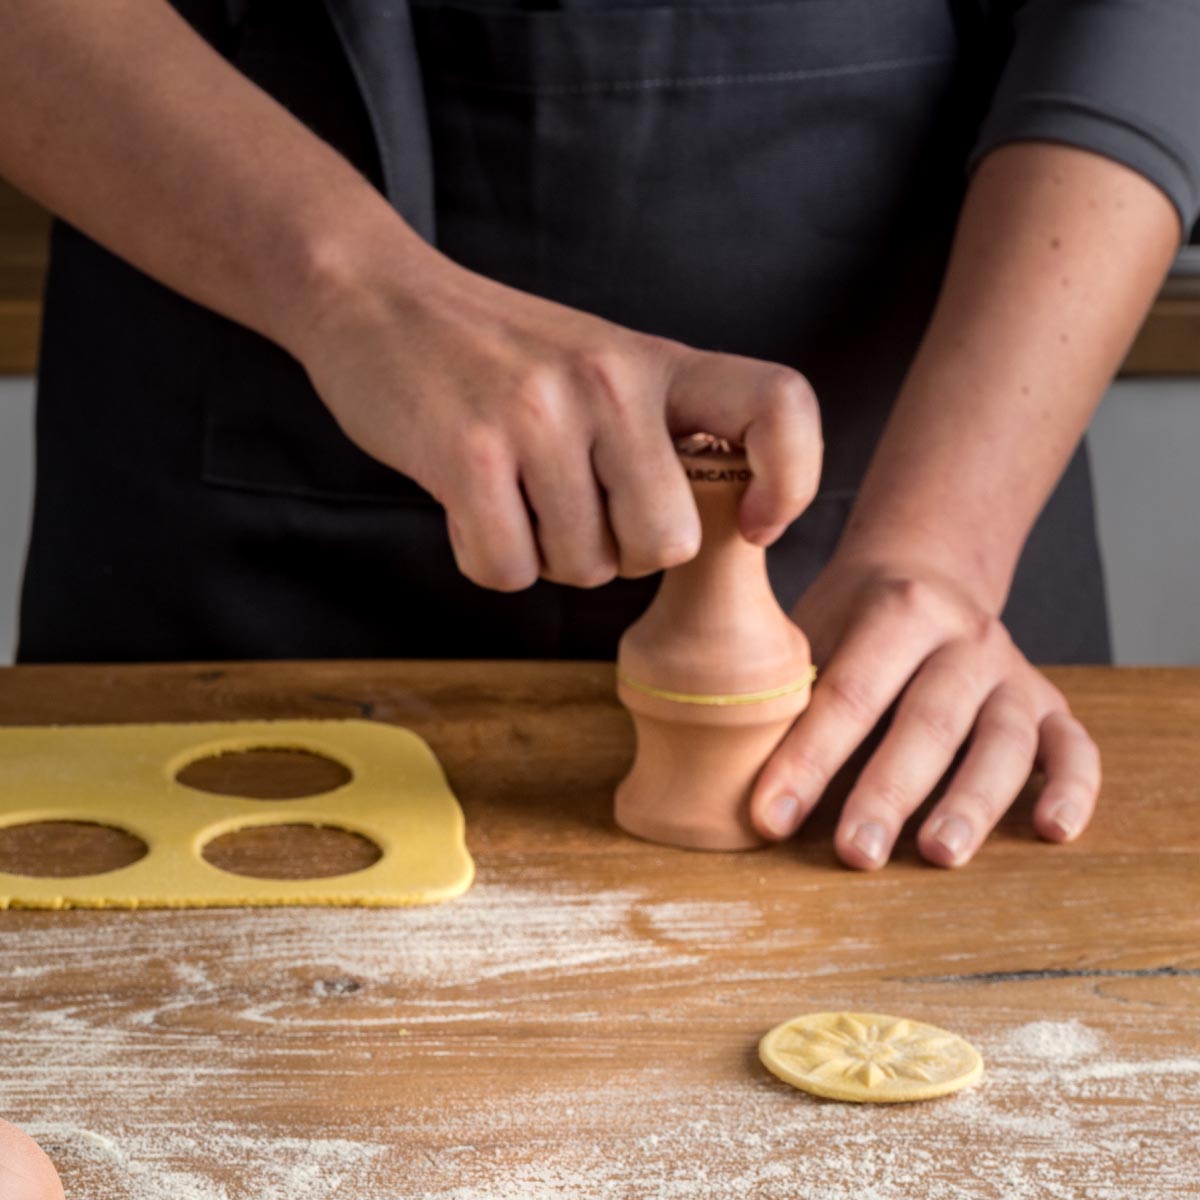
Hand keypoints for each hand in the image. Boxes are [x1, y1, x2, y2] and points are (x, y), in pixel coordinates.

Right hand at [296, 242, 820, 590]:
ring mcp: (540, 414)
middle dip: (621, 555)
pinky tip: (470, 506)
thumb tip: (701, 534)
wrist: (377, 298)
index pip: (780, 406)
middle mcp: (611, 383)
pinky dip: (487, 560)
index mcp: (658, 363)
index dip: (794, 480)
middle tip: (575, 511)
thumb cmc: (499, 353)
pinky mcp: (468, 453)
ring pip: (584, 568)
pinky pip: (507, 570)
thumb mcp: (602, 366)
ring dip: (545, 556)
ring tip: (512, 491)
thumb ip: (657, 434)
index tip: (756, 524)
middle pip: (669, 543)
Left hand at [749, 553, 1100, 867]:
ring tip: (938, 855)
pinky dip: (1072, 789)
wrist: (927, 573)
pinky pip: (1075, 747)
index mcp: (897, 608)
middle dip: (889, 791)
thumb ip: (782, 682)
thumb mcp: (811, 624)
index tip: (771, 817)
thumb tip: (711, 766)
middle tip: (855, 853)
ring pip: (1004, 740)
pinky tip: (1052, 832)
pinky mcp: (1050, 704)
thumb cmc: (849, 620)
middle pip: (930, 720)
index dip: (809, 758)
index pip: (850, 692)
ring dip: (972, 800)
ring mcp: (1013, 672)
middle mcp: (965, 638)